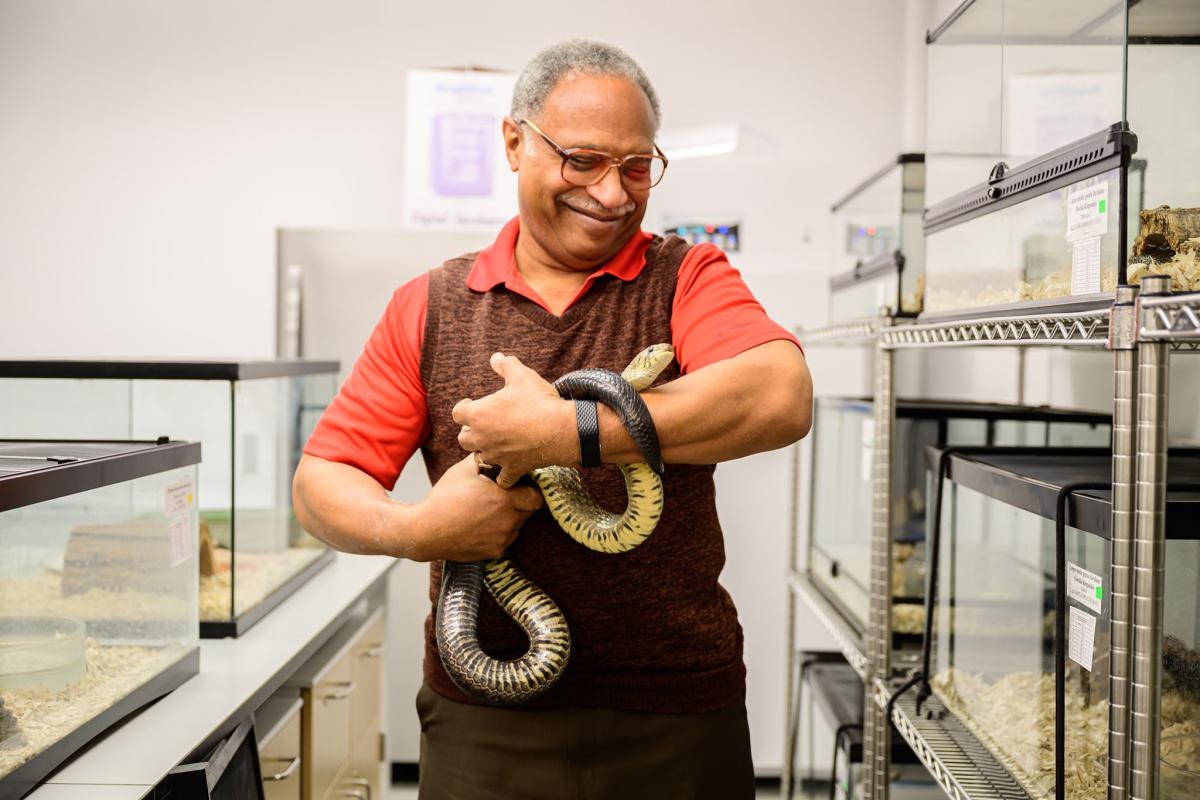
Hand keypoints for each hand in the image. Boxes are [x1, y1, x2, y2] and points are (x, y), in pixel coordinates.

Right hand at [409, 453, 542, 560]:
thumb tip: (491, 450)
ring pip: (518, 526)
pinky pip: (506, 540)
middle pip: (529, 512)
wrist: (426, 531)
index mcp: (504, 500)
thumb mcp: (462, 471)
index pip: (536, 497)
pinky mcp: (494, 552)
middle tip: (504, 497)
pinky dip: (500, 533)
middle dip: (521, 503)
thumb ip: (482, 460)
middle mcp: (508, 521)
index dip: (530, 490)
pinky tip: (483, 525)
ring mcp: (502, 539)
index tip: (521, 487)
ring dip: (511, 518)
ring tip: (490, 511)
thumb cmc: (443, 500)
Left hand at [453, 352, 576, 487]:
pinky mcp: (512, 469)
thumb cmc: (538, 401)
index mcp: (478, 414)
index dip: (464, 407)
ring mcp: (496, 456)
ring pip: (479, 458)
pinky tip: (509, 469)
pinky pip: (501, 479)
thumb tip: (496, 357)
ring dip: (484, 452)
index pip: (457, 412)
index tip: (472, 403)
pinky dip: (503, 475)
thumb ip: (506, 365)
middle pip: (463, 439)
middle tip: (483, 425)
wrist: (560, 429)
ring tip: (495, 445)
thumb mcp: (522, 376)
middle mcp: (482, 437)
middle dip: (471, 432)